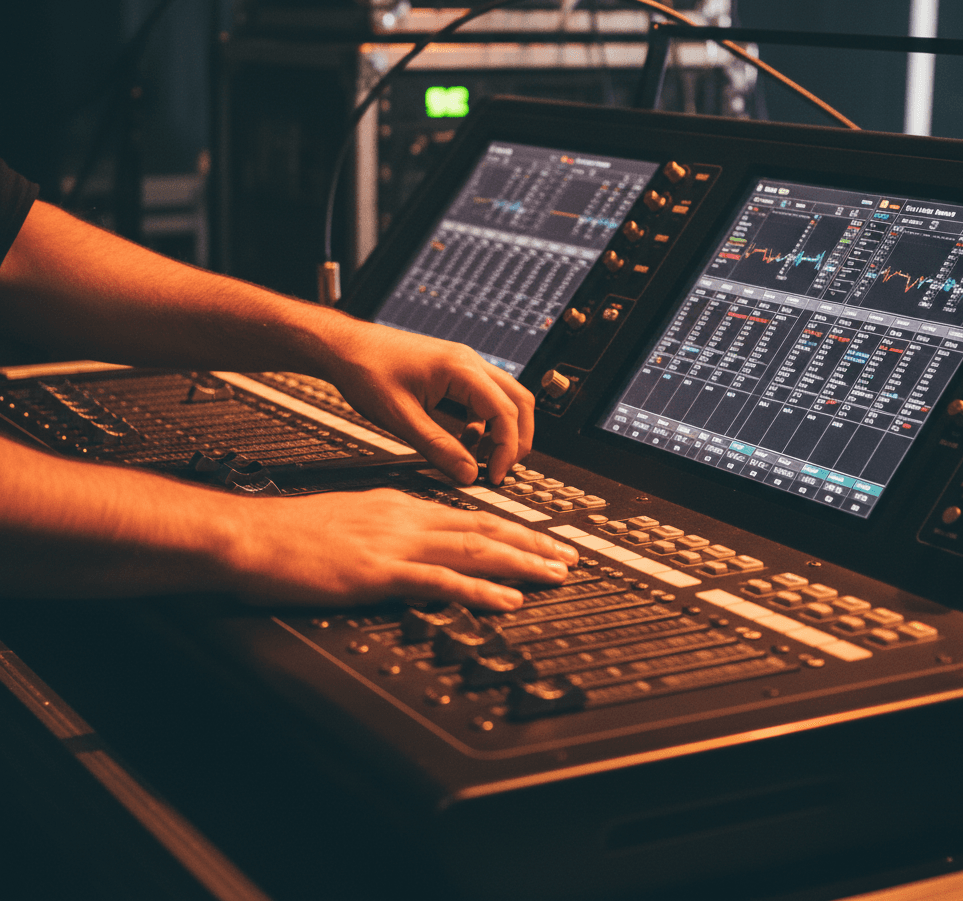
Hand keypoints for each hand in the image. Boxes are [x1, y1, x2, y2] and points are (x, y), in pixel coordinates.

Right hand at [228, 488, 577, 609]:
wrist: (252, 534)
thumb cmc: (291, 533)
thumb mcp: (351, 518)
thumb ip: (389, 529)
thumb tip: (416, 544)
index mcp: (400, 505)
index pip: (469, 516)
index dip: (511, 530)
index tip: (540, 540)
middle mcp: (406, 518)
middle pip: (484, 529)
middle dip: (532, 545)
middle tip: (567, 557)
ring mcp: (394, 544)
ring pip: (473, 550)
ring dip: (520, 564)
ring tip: (553, 575)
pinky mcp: (377, 573)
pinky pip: (440, 581)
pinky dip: (479, 590)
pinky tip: (505, 600)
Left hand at [320, 320, 534, 484]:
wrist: (344, 347)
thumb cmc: (366, 370)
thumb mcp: (400, 418)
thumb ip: (437, 447)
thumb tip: (467, 474)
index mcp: (461, 369)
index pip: (506, 411)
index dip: (507, 448)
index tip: (493, 475)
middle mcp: (469, 361)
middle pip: (519, 401)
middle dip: (517, 439)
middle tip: (501, 470)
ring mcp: (463, 364)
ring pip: (505, 398)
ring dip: (502, 430)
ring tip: (482, 460)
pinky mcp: (454, 372)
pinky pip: (484, 397)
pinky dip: (484, 422)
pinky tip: (464, 441)